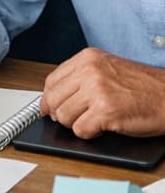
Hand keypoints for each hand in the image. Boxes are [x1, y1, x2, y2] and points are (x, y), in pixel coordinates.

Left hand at [41, 48, 164, 137]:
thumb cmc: (144, 87)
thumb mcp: (108, 70)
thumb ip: (81, 78)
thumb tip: (52, 97)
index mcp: (88, 58)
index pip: (51, 81)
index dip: (48, 99)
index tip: (48, 109)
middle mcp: (90, 71)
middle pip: (53, 99)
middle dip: (59, 114)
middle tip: (73, 119)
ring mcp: (97, 90)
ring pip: (63, 116)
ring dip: (76, 124)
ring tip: (93, 120)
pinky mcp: (105, 111)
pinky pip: (80, 130)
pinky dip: (90, 133)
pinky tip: (103, 127)